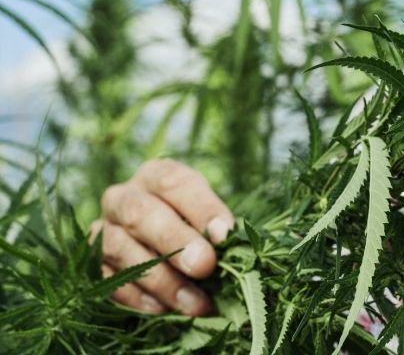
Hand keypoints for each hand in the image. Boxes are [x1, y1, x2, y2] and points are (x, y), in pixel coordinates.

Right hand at [90, 159, 233, 315]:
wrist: (163, 252)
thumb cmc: (194, 229)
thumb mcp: (208, 219)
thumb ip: (216, 230)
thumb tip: (230, 247)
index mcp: (155, 176)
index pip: (173, 182)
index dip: (201, 208)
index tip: (224, 235)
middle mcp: (122, 198)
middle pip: (140, 213)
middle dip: (175, 241)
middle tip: (205, 266)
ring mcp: (102, 231)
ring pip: (119, 248)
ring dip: (161, 279)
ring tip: (194, 302)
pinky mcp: (91, 265)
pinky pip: (107, 281)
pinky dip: (137, 297)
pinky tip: (165, 309)